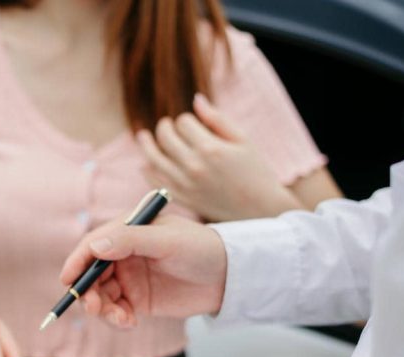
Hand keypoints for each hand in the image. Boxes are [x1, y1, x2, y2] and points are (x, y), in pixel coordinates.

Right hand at [58, 214, 227, 327]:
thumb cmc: (200, 248)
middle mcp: (123, 254)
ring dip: (103, 309)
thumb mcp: (166, 241)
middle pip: (91, 273)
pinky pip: (116, 311)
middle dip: (88, 292)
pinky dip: (116, 319)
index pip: (92, 245)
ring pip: (101, 295)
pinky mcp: (138, 300)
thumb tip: (95, 247)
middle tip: (94, 308)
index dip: (77, 262)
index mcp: (126, 231)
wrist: (229, 276)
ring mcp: (129, 278)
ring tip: (121, 319)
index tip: (68, 280)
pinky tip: (130, 323)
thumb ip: (130, 241)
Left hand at [138, 94, 301, 221]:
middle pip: (165, 137)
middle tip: (167, 125)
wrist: (259, 209)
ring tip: (143, 137)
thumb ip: (217, 118)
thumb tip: (196, 100)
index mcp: (211, 148)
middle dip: (165, 127)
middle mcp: (194, 166)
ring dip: (146, 145)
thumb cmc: (255, 171)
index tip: (193, 123)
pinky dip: (147, 170)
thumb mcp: (242, 139)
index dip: (187, 119)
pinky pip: (155, 181)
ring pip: (154, 158)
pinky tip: (145, 163)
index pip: (183, 123)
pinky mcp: (182, 198)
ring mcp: (185, 184)